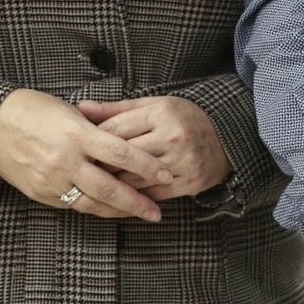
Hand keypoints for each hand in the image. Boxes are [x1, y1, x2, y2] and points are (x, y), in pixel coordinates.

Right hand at [0, 88, 170, 221]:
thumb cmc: (37, 110)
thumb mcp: (71, 112)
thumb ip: (98, 128)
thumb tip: (128, 140)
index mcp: (78, 134)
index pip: (122, 153)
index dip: (146, 166)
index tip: (166, 175)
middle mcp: (66, 160)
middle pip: (109, 187)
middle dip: (136, 202)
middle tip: (157, 212)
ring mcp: (52, 180)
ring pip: (92, 203)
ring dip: (118, 212)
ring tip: (139, 215)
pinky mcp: (40, 193)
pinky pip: (73, 206)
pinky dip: (94, 209)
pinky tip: (110, 210)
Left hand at [78, 95, 228, 200]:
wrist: (224, 137)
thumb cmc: (182, 118)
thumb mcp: (153, 106)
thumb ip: (116, 109)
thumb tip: (81, 108)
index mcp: (162, 113)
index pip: (114, 131)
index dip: (92, 142)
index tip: (78, 150)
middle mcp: (173, 137)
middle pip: (122, 158)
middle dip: (99, 166)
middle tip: (82, 171)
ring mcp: (183, 161)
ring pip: (134, 180)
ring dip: (114, 185)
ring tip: (98, 185)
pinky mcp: (190, 182)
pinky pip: (152, 195)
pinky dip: (134, 197)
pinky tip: (122, 196)